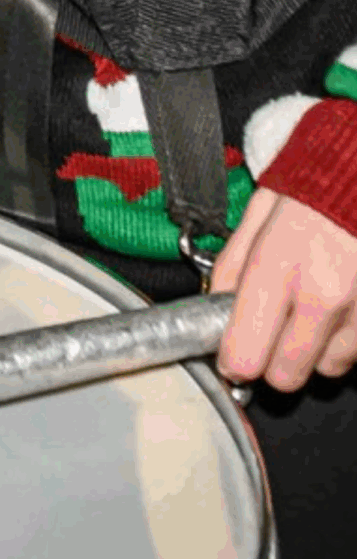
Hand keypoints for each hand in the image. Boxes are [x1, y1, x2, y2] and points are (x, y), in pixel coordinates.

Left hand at [211, 186, 356, 389]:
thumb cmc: (318, 181)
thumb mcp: (262, 210)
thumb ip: (234, 263)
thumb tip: (215, 305)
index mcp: (279, 267)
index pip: (246, 354)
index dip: (234, 361)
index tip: (232, 354)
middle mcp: (323, 299)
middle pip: (286, 377)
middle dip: (273, 360)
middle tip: (272, 328)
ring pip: (328, 368)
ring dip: (317, 348)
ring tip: (316, 303)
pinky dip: (347, 336)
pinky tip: (343, 301)